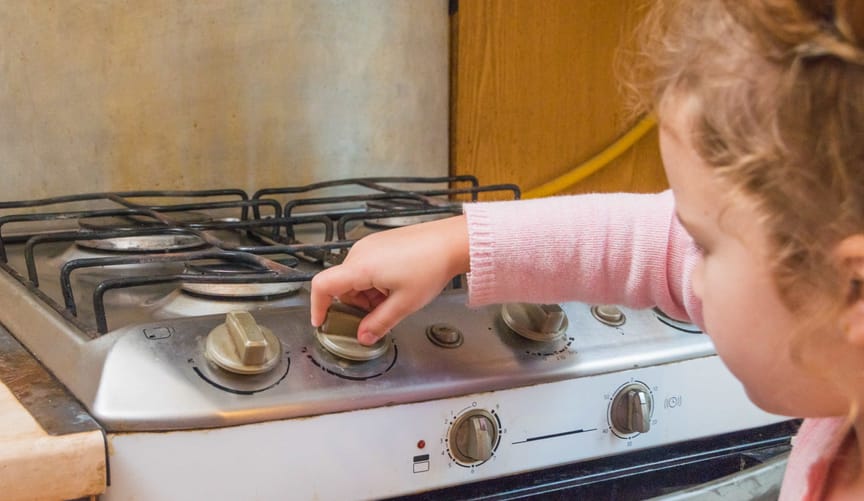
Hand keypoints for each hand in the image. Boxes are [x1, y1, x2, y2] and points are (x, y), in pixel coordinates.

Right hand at [310, 215, 468, 344]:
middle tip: (380, 314)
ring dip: (367, 294)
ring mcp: (370, 245)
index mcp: (360, 267)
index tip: (322, 322)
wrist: (451, 242)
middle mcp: (360, 252)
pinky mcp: (380, 242)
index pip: (322, 286)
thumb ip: (379, 323)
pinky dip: (375, 282)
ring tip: (395, 298)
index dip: (317, 306)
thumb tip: (363, 337)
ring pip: (356, 278)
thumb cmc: (430, 267)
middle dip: (356, 305)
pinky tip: (397, 286)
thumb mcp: (404, 304)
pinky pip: (367, 267)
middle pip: (342, 285)